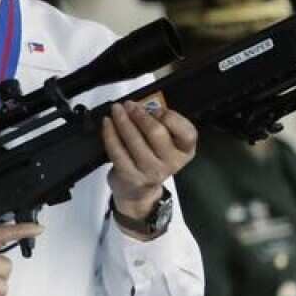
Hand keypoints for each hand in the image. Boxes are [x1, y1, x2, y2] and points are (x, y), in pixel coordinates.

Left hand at [103, 101, 197, 220]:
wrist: (138, 191)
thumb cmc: (152, 157)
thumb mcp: (165, 142)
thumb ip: (160, 122)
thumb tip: (143, 104)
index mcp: (185, 151)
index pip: (187, 133)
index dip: (171, 117)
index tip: (156, 108)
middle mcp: (171, 163)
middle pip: (156, 133)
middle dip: (140, 114)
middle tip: (129, 105)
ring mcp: (151, 172)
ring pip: (134, 140)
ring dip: (122, 121)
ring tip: (116, 110)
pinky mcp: (130, 175)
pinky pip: (117, 151)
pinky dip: (110, 134)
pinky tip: (107, 124)